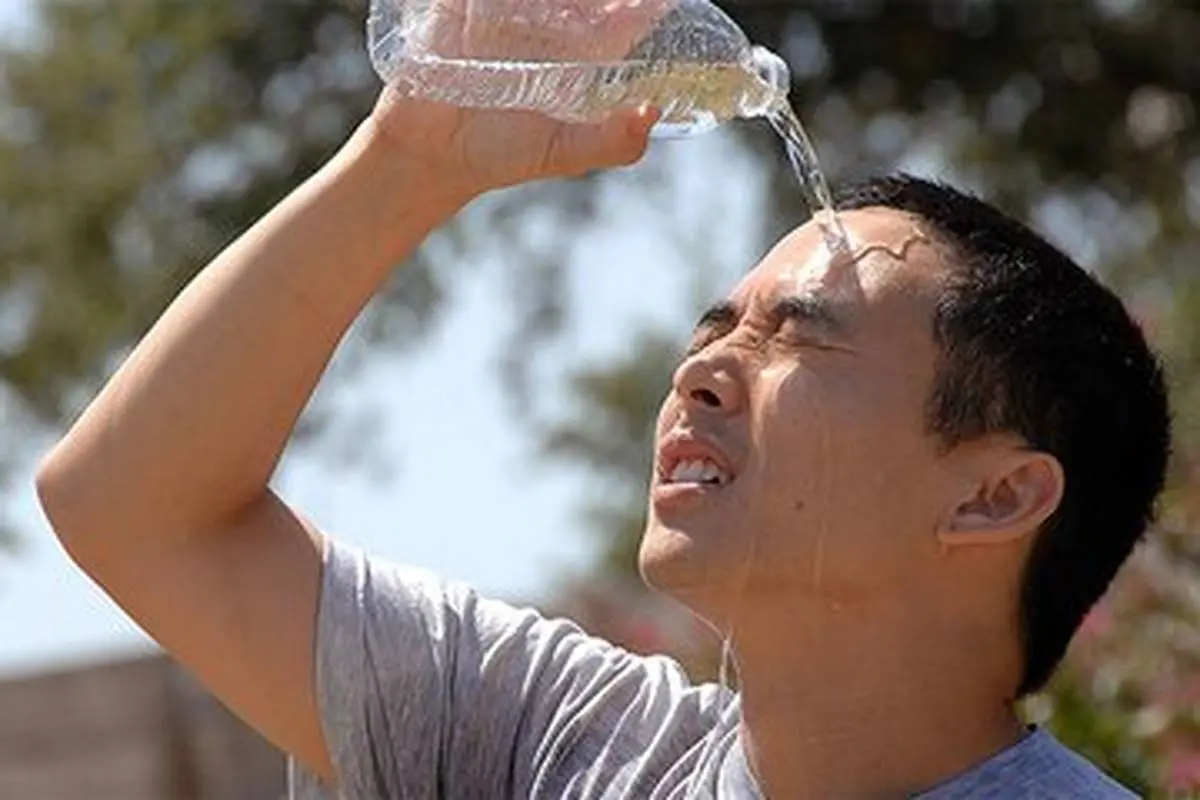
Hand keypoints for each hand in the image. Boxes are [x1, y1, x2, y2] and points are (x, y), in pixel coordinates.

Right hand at [365, 0, 667, 198]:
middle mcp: (550, 27)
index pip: (624, 17)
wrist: (431, 155)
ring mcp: (507, 12)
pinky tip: (500, 1)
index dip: (644, 6)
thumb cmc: (502, 156)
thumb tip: (651, 113)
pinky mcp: (464, 5)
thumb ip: (611, 142)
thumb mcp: (562, 154)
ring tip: (552, 0)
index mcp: (581, 56)